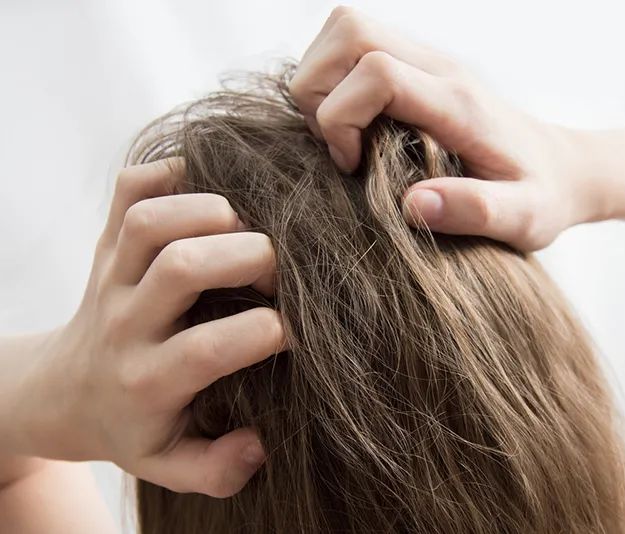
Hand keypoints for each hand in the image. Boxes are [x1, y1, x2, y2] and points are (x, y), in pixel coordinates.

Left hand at [12, 159, 283, 497]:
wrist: (64, 391)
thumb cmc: (130, 425)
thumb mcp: (168, 466)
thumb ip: (217, 470)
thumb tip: (259, 443)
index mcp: (148, 380)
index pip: (211, 348)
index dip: (271, 331)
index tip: (295, 332)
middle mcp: (126, 322)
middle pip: (183, 265)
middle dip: (250, 256)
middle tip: (276, 271)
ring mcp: (111, 276)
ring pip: (153, 219)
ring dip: (211, 210)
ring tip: (244, 228)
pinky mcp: (106, 243)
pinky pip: (128, 189)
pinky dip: (169, 174)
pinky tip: (204, 193)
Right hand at [290, 6, 602, 250]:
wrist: (562, 167)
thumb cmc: (540, 196)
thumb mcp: (522, 219)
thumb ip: (474, 212)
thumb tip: (413, 205)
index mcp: (459, 103)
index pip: (378, 72)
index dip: (342, 117)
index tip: (351, 165)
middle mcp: (439, 68)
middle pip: (348, 32)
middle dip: (317, 90)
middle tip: (337, 145)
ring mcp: (427, 61)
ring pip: (344, 29)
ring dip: (320, 80)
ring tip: (341, 135)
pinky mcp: (418, 66)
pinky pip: (355, 45)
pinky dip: (334, 79)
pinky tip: (353, 126)